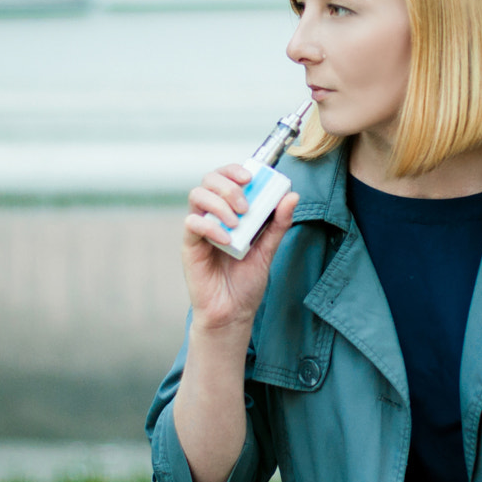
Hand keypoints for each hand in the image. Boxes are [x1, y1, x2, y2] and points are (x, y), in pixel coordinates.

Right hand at [180, 163, 298, 330]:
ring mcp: (200, 228)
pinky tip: (227, 240)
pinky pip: (192, 223)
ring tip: (237, 224)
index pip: (226, 177)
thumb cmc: (246, 281)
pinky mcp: (190, 245)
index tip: (251, 177)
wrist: (233, 312)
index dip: (235, 170)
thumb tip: (292, 196)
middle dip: (228, 185)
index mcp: (230, 210)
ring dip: (219, 204)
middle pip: (209, 180)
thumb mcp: (268, 249)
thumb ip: (278, 223)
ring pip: (197, 195)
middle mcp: (213, 215)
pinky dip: (210, 226)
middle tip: (245, 205)